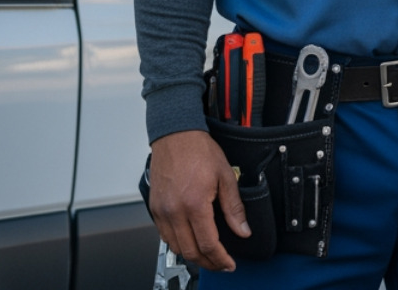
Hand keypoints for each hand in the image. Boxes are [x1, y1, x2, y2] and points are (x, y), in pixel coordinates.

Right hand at [148, 129, 247, 271]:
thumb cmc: (199, 150)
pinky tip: (190, 240)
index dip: (220, 259)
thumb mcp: (226, 176)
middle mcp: (174, 211)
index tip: (229, 264)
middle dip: (208, 262)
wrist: (176, 134)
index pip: (208, 244)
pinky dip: (178, 243)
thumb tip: (242, 230)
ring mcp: (162, 211)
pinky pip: (164, 236)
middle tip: (221, 264)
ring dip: (193, 255)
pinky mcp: (155, 208)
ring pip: (176, 247)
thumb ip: (234, 207)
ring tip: (208, 254)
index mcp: (194, 204)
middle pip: (190, 251)